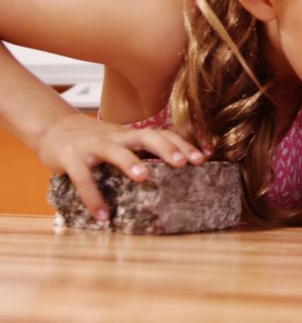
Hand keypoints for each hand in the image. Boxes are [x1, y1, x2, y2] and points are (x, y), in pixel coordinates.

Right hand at [36, 112, 205, 221]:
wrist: (54, 129)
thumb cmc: (96, 141)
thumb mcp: (122, 144)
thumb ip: (143, 154)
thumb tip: (177, 176)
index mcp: (132, 136)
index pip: (162, 134)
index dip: (182, 144)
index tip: (202, 158)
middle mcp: (116, 137)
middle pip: (145, 135)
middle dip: (165, 147)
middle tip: (182, 163)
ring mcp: (92, 146)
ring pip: (113, 149)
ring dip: (129, 161)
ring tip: (144, 178)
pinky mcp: (70, 158)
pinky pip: (82, 177)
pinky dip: (92, 196)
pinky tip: (103, 216)